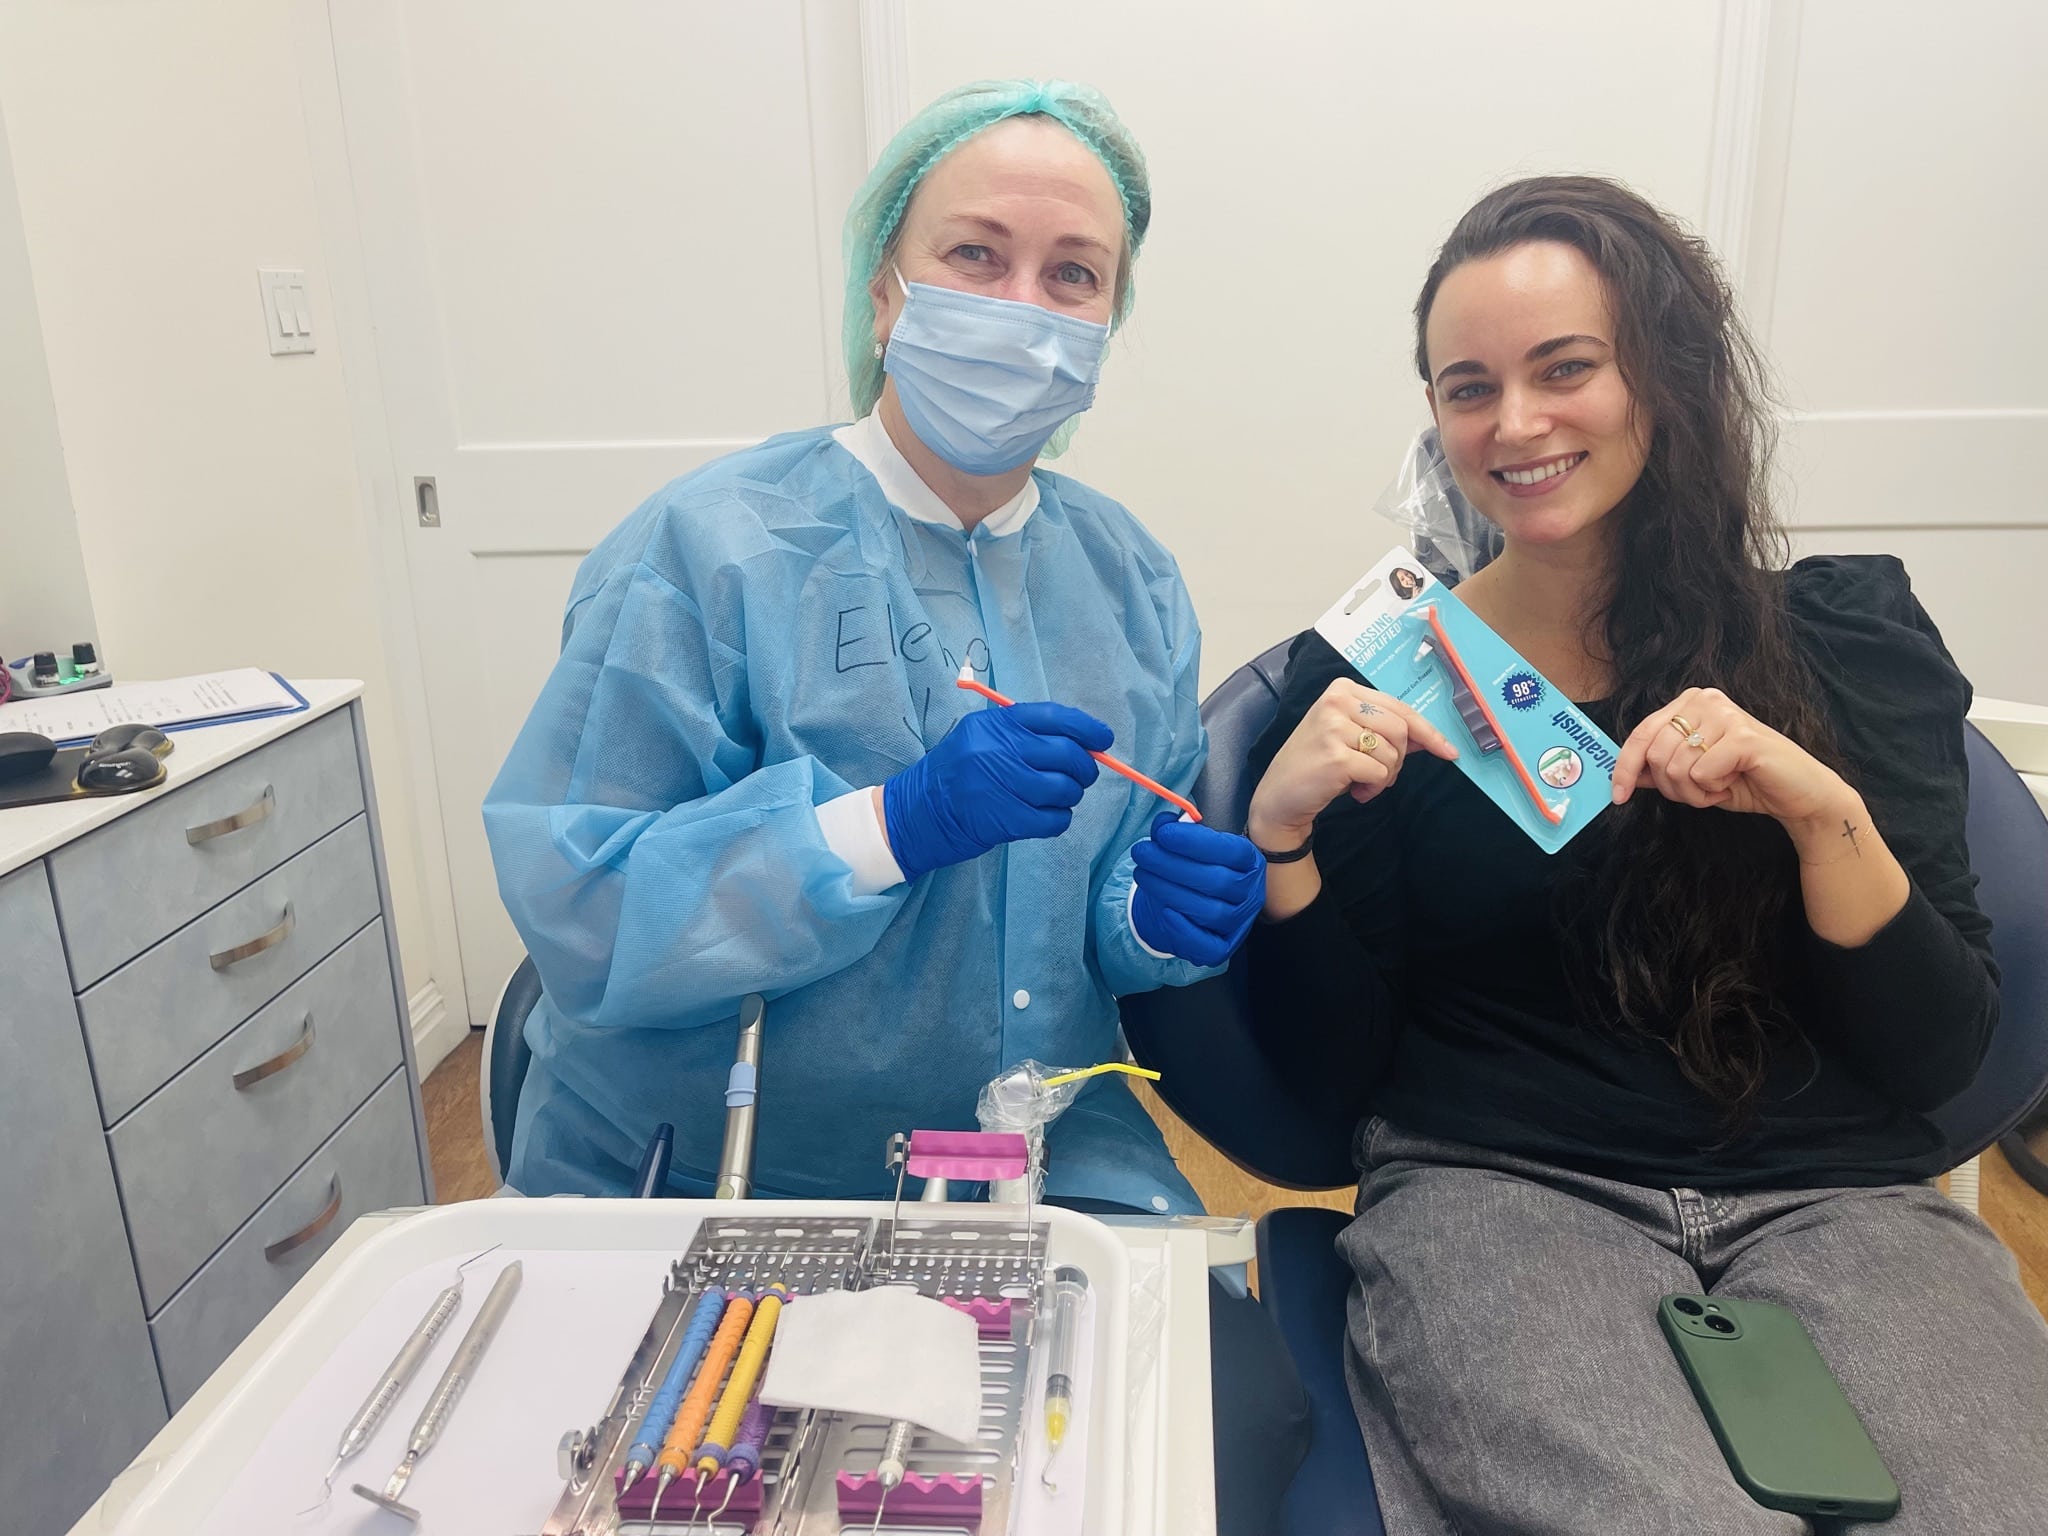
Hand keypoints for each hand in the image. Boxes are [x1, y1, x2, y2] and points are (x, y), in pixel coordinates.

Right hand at [882, 702, 1109, 879]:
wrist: (915, 813)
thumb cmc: (955, 775)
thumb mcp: (980, 738)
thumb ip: (1025, 735)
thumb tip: (1083, 742)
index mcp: (996, 724)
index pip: (1055, 717)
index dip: (1088, 728)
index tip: (1104, 739)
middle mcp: (999, 749)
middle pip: (1067, 754)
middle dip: (1084, 768)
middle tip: (1080, 777)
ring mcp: (1002, 785)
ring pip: (1065, 788)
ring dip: (1070, 796)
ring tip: (1055, 799)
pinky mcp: (1005, 819)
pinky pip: (1055, 819)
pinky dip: (1058, 820)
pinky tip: (1044, 817)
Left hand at [1130, 812, 1264, 965]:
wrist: (1194, 904)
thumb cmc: (1196, 869)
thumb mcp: (1190, 846)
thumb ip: (1177, 831)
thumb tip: (1164, 823)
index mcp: (1249, 863)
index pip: (1231, 851)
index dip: (1196, 842)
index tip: (1163, 833)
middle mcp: (1250, 893)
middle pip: (1216, 881)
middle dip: (1172, 865)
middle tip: (1141, 852)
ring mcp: (1239, 923)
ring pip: (1209, 912)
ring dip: (1169, 892)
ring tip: (1142, 874)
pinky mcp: (1224, 947)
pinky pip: (1208, 947)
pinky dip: (1185, 931)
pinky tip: (1164, 911)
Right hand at [1245, 679, 1458, 850]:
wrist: (1279, 798)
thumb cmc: (1316, 766)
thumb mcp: (1348, 737)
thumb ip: (1384, 731)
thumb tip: (1429, 738)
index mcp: (1343, 689)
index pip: (1399, 706)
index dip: (1427, 732)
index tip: (1447, 751)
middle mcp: (1337, 701)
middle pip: (1401, 728)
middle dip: (1398, 759)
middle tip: (1378, 774)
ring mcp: (1334, 727)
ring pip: (1393, 752)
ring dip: (1385, 776)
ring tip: (1360, 782)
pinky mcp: (1336, 755)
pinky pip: (1380, 772)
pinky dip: (1374, 788)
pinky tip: (1354, 791)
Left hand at [1611, 687, 1857, 840]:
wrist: (1798, 795)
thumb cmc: (1744, 781)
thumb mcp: (1691, 775)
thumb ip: (1658, 768)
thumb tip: (1621, 774)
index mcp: (1689, 703)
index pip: (1641, 734)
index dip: (1624, 768)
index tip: (1618, 796)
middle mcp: (1705, 700)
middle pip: (1655, 755)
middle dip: (1673, 788)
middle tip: (1702, 792)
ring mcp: (1725, 714)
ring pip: (1675, 767)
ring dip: (1694, 792)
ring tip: (1720, 786)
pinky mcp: (1742, 736)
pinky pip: (1700, 773)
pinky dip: (1712, 791)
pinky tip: (1733, 783)